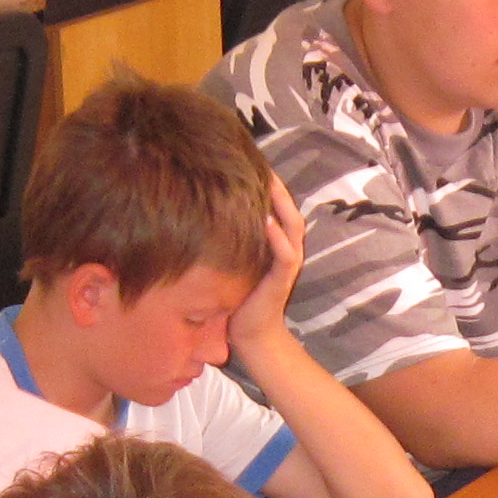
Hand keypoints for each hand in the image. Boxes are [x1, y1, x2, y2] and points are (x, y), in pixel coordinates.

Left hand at [235, 173, 310, 344]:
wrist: (250, 335)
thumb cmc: (239, 298)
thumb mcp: (234, 262)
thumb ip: (230, 240)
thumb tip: (204, 214)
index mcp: (276, 244)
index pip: (278, 207)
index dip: (269, 185)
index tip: (251, 162)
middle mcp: (286, 249)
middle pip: (289, 209)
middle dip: (277, 186)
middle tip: (261, 162)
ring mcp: (287, 264)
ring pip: (292, 225)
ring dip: (281, 203)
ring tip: (269, 181)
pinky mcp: (282, 280)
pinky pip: (285, 254)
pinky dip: (277, 236)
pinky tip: (267, 219)